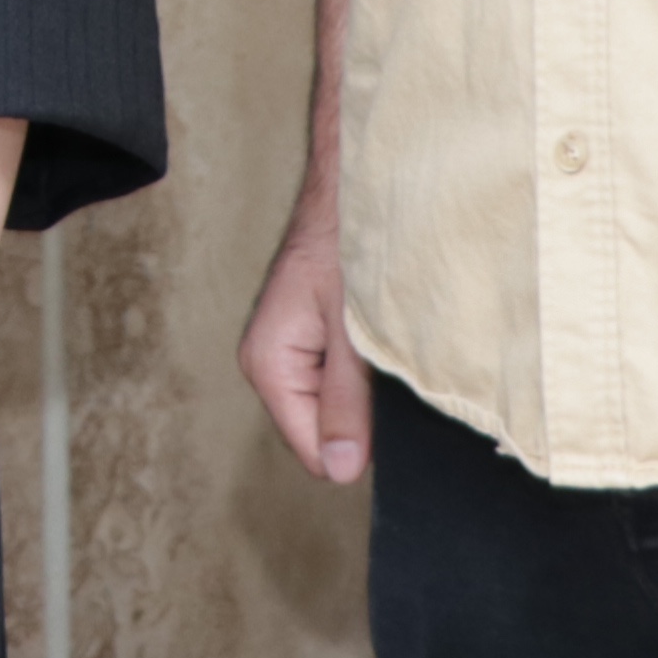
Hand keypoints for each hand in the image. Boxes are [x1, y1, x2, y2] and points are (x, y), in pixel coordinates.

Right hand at [239, 213, 371, 485]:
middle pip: (324, 432)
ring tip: (384, 350)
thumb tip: (339, 470)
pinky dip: (369, 372)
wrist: (356, 187)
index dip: (356, 442)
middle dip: (362, 416)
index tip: (387, 408)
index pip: (313, 451)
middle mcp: (273, 365)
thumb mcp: (352, 331)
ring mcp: (293, 353)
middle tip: (388, 369)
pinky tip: (381, 343)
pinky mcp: (315, 341)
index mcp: (269, 365)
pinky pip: (344, 383)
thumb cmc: (349, 243)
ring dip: (369, 391)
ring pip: (338, 408)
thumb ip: (347, 402)